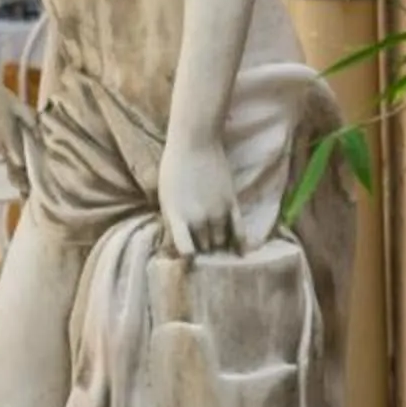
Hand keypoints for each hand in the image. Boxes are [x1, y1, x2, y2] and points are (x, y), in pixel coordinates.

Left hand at [159, 132, 237, 257]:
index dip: (185, 259)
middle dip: (202, 251)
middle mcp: (197, 219)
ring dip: (218, 246)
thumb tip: (175, 242)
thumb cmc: (172, 169)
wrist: (194, 144)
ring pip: (220, 241)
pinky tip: (241, 253)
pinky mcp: (232, 204)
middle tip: (204, 254)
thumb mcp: (164, 197)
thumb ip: (171, 220)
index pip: (183, 250)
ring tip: (218, 250)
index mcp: (175, 217)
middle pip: (204, 247)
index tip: (186, 262)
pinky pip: (240, 231)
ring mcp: (217, 213)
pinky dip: (241, 244)